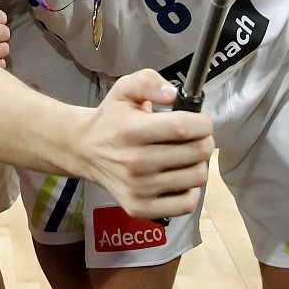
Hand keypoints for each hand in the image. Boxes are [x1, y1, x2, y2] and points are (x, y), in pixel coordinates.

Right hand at [77, 71, 212, 218]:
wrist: (84, 150)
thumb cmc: (111, 119)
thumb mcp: (124, 89)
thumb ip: (148, 81)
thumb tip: (172, 94)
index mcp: (132, 130)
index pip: (183, 127)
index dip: (202, 122)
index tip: (202, 121)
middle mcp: (136, 162)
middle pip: (196, 152)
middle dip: (203, 140)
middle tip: (193, 137)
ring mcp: (139, 189)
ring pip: (197, 177)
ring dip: (197, 164)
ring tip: (183, 156)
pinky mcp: (141, 207)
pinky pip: (187, 203)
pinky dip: (190, 190)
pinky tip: (177, 177)